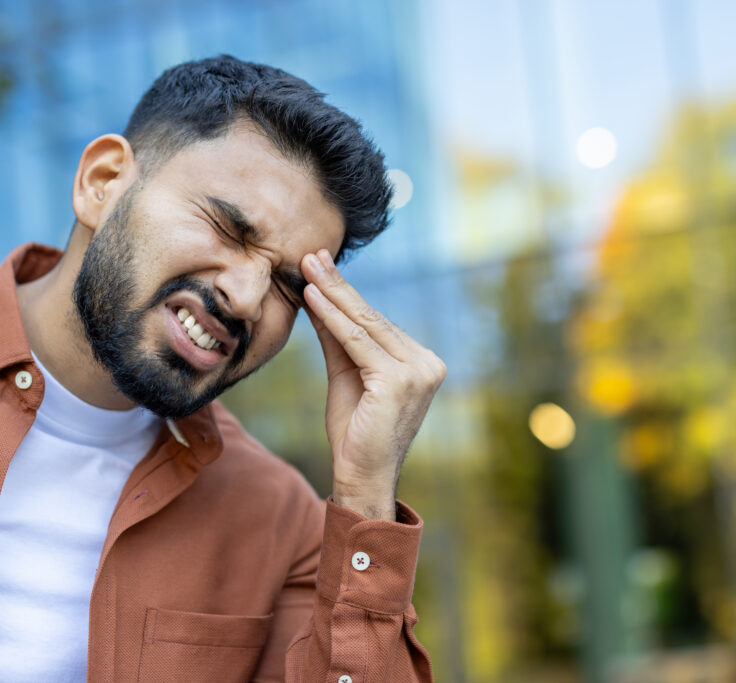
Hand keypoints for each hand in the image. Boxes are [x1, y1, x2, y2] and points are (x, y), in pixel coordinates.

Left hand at [301, 249, 445, 519]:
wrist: (362, 478)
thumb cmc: (355, 433)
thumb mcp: (344, 375)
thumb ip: (336, 338)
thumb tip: (318, 295)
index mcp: (421, 363)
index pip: (376, 323)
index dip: (345, 294)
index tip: (320, 265)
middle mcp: (427, 364)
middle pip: (371, 318)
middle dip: (338, 285)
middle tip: (311, 254)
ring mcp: (418, 372)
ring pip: (364, 325)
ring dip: (332, 293)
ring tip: (308, 267)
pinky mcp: (400, 380)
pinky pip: (357, 342)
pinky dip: (332, 317)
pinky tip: (314, 297)